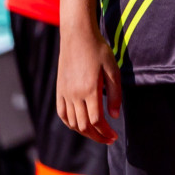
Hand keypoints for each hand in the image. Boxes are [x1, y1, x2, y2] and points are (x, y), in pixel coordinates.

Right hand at [56, 25, 121, 143]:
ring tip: (97, 134)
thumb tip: (114, 116)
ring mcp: (65, 93)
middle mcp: (74, 94)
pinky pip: (62, 113)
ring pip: (72, 122)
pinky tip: (79, 126)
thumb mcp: (113, 69)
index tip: (114, 136)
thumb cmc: (98, 50)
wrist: (77, 36)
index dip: (105, 132)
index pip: (96, 121)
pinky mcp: (59, 90)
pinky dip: (70, 124)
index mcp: (89, 90)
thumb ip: (115, 94)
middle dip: (97, 136)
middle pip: (84, 125)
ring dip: (84, 132)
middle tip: (108, 139)